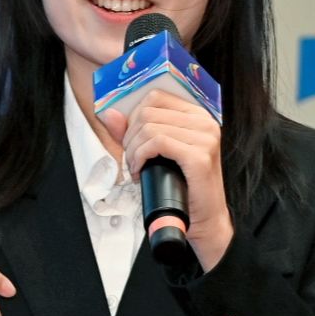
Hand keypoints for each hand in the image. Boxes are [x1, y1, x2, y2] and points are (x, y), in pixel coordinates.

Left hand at [100, 90, 232, 268]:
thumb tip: (110, 114)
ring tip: (135, 167)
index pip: (155, 96)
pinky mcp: (199, 156)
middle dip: (130, 136)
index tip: (130, 140)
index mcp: (198, 115)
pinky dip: (140, 157)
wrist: (205, 218)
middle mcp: (205, 121)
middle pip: (148, 112)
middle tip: (131, 158)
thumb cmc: (183, 185)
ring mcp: (205, 137)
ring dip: (133, 150)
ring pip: (149, 127)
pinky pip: (156, 143)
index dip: (133, 116)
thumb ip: (134, 131)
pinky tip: (139, 171)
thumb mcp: (158, 153)